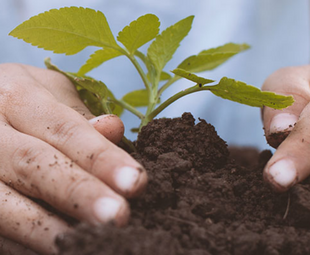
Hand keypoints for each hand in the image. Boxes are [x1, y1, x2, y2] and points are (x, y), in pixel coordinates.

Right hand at [0, 63, 146, 253]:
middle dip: (79, 194)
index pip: (65, 129)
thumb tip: (115, 129)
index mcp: (17, 97)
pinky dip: (28, 243)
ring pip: (6, 205)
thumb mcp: (52, 94)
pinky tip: (63, 249)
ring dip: (50, 229)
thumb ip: (81, 117)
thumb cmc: (29, 103)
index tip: (136, 182)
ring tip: (91, 243)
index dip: (101, 158)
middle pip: (35, 165)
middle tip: (119, 216)